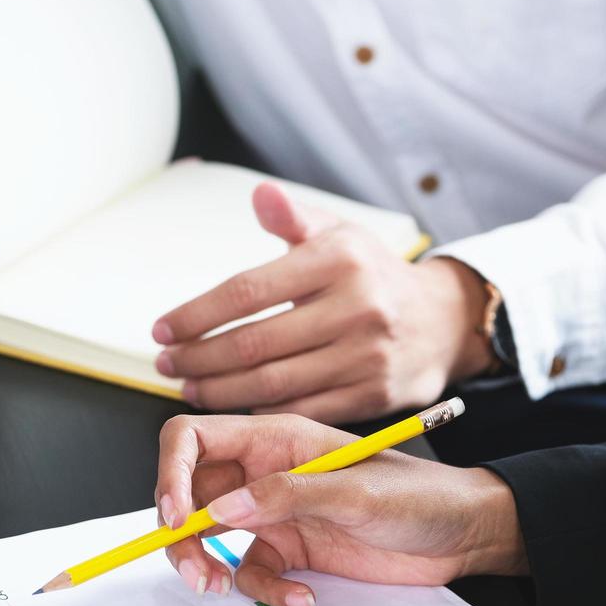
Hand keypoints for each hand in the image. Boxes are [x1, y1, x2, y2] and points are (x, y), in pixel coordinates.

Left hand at [152, 183, 494, 423]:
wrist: (444, 322)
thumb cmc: (374, 275)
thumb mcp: (340, 234)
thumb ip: (293, 218)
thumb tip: (260, 194)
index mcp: (339, 259)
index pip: (248, 291)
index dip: (196, 314)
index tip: (162, 330)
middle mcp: (357, 306)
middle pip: (254, 343)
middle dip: (199, 358)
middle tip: (168, 365)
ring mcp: (367, 355)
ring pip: (272, 383)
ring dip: (219, 390)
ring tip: (190, 386)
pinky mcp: (373, 395)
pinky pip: (301, 409)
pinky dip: (258, 411)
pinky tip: (232, 405)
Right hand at [154, 413, 527, 605]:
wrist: (461, 535)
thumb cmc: (419, 495)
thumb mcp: (354, 491)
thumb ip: (287, 494)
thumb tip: (221, 506)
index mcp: (276, 438)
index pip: (194, 438)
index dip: (170, 471)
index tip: (172, 514)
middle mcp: (265, 472)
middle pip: (190, 494)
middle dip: (179, 533)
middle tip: (194, 569)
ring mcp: (275, 513)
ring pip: (210, 537)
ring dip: (206, 566)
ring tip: (221, 588)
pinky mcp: (291, 550)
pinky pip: (252, 572)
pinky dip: (266, 590)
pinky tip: (303, 596)